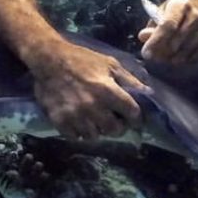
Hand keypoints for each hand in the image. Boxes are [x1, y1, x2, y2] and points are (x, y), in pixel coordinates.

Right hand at [31, 42, 145, 141]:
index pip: (132, 114)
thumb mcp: (110, 63)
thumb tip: (148, 93)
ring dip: (98, 130)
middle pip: (115, 130)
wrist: (49, 59)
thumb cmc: (82, 60)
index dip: (136, 117)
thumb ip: (130, 80)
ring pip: (95, 136)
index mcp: (108, 90)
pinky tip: (80, 121)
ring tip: (95, 120)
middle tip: (114, 119)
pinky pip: (76, 138)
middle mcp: (93, 106)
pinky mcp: (60, 121)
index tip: (133, 117)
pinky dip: (80, 132)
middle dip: (118, 126)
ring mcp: (75, 116)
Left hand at [138, 0, 197, 63]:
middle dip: (160, 53)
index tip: (146, 53)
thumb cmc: (181, 11)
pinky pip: (192, 58)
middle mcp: (195, 16)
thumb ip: (153, 24)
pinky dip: (182, 61)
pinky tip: (176, 56)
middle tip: (153, 57)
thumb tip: (143, 37)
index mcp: (181, 6)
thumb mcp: (165, 10)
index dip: (155, 41)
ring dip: (170, 59)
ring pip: (183, 53)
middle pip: (175, 43)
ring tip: (163, 57)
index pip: (168, 26)